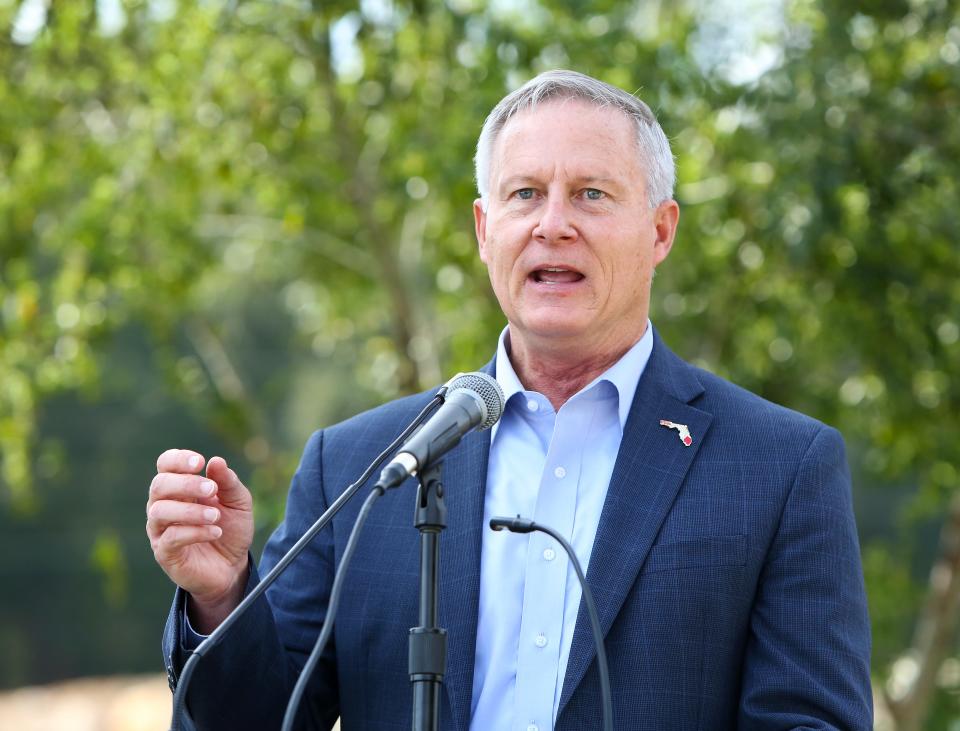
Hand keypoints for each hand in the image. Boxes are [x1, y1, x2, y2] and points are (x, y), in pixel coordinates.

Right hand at [147, 450, 253, 630]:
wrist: (232, 565)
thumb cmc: (231, 528)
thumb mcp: (239, 502)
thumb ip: (228, 482)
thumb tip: (216, 461)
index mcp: (180, 488)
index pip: (165, 465)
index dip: (178, 459)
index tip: (199, 462)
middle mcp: (164, 505)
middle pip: (159, 485)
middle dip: (186, 484)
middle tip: (211, 490)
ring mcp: (161, 530)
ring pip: (160, 511)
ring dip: (190, 511)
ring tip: (216, 517)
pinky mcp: (165, 552)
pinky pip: (170, 537)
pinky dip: (194, 532)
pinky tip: (215, 532)